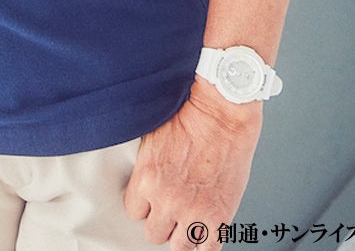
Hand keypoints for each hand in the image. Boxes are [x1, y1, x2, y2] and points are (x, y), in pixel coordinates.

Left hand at [124, 80, 262, 247]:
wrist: (221, 116)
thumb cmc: (189, 119)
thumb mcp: (151, 140)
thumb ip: (144, 169)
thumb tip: (141, 183)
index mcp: (147, 179)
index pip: (133, 211)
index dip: (143, 205)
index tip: (150, 201)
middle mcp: (168, 199)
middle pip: (154, 233)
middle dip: (161, 221)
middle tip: (170, 210)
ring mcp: (195, 211)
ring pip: (180, 246)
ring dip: (182, 234)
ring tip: (186, 221)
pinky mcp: (220, 217)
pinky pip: (209, 248)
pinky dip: (206, 241)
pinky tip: (205, 228)